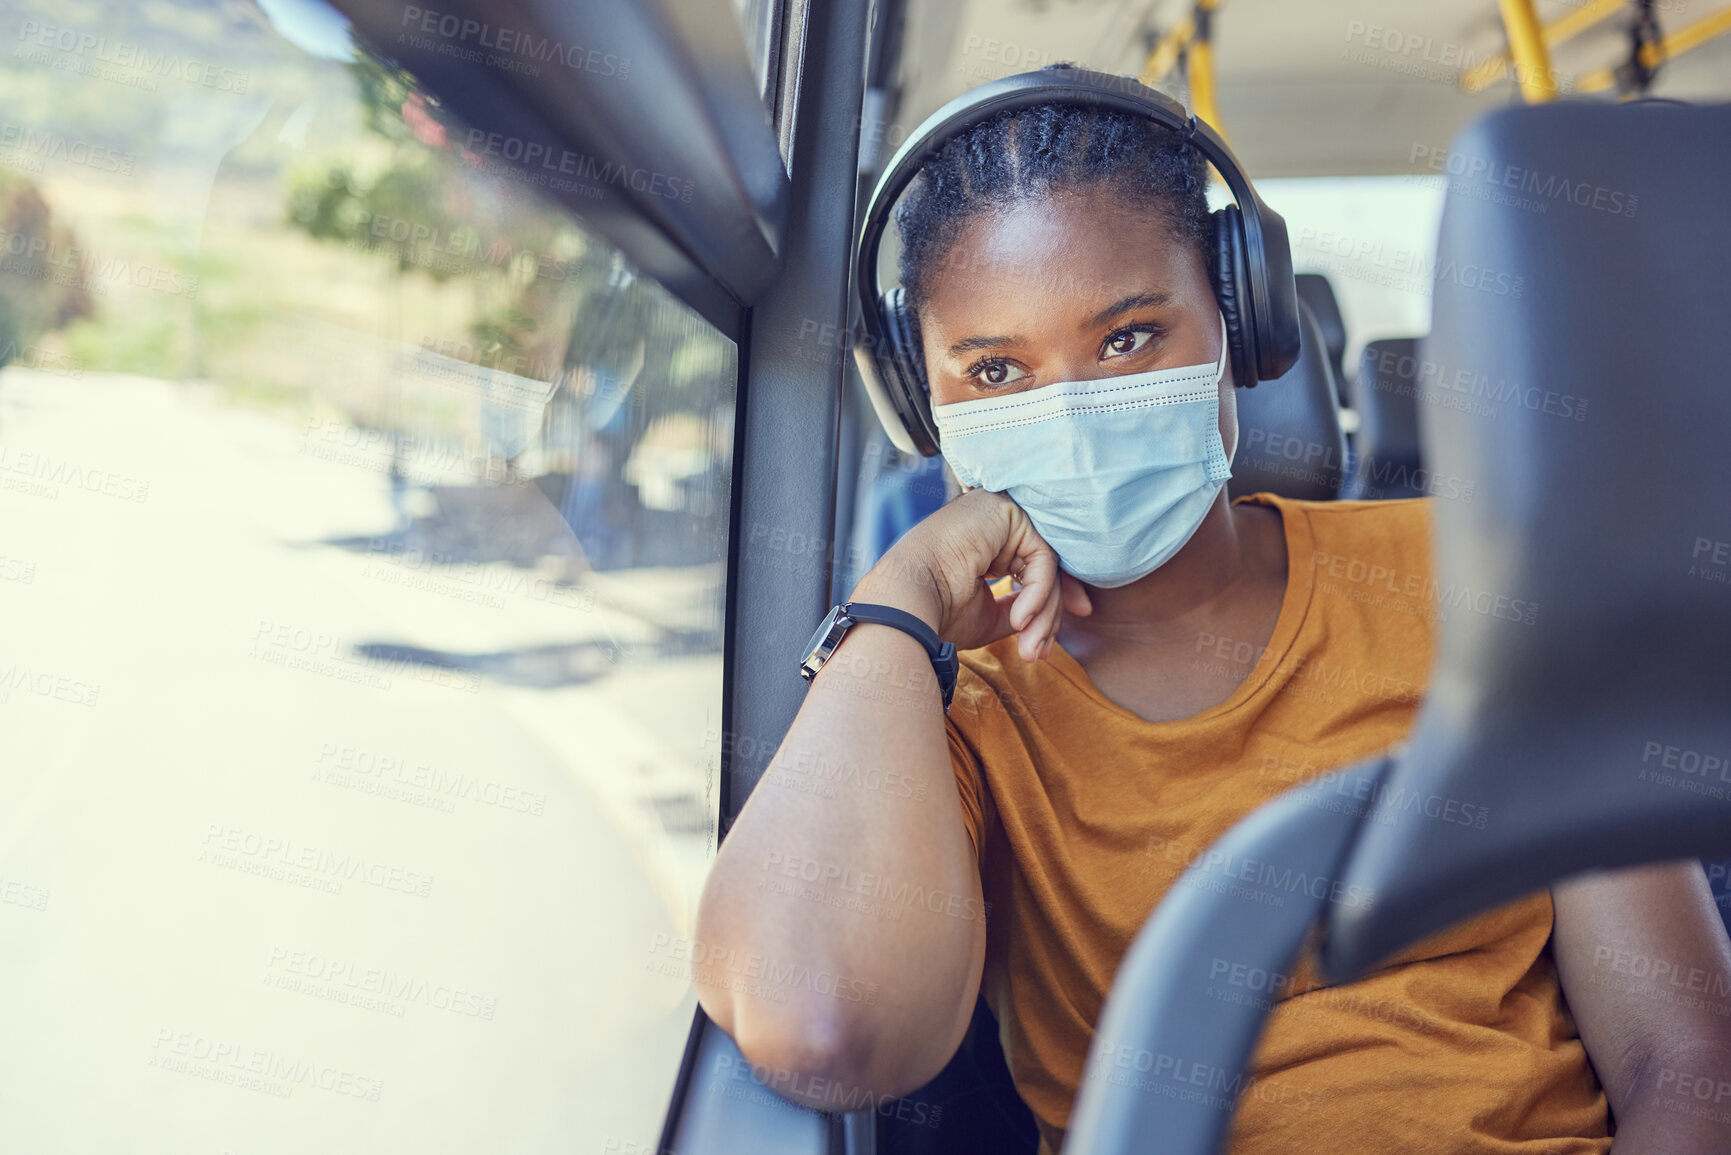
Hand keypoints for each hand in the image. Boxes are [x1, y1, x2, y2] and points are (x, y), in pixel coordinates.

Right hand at [853, 489, 1092, 662]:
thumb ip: (1019, 606)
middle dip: (1050, 612)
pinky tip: (1019, 619)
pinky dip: (1038, 593)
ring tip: (1029, 645)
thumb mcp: (989, 614)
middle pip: (1040, 566)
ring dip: (1043, 612)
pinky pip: (1041, 556)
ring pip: (1044, 564)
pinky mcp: (1006, 511)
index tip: (1047, 642)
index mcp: (983, 542)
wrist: (907, 602)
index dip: (1047, 603)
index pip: (1029, 567)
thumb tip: (1046, 618)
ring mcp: (997, 512)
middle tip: (1043, 650)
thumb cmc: (938, 612)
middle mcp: (991, 523)